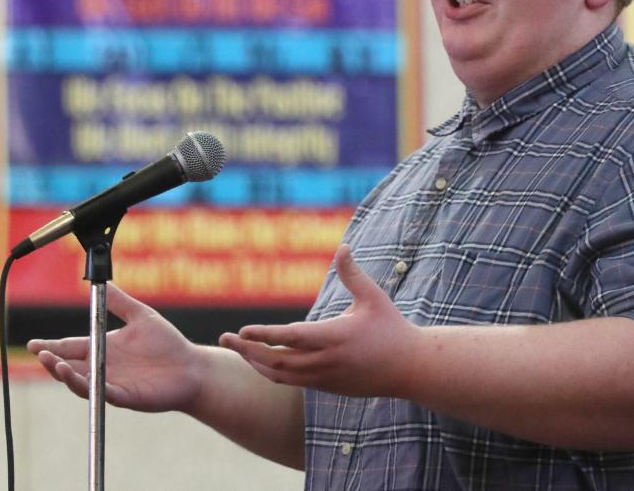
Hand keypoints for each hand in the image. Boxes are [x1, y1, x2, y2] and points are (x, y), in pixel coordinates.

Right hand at [27, 284, 202, 412]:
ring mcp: (112, 384)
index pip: (71, 347)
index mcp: (104, 348)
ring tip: (56, 365)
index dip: (51, 346)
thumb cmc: (167, 343)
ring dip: (66, 375)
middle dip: (52, 361)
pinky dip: (91, 388)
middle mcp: (104, 367)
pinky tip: (83, 380)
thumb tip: (103, 281)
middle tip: (40, 353)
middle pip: (70, 366)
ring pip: (81, 383)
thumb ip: (120, 302)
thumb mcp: (141, 316)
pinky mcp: (126, 397)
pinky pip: (104, 394)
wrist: (191, 367)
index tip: (32, 343)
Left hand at [219, 244, 417, 397]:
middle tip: (223, 339)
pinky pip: (293, 382)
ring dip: (256, 363)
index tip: (240, 329)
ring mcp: (326, 378)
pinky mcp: (329, 387)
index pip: (289, 338)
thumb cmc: (392, 328)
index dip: (262, 334)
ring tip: (239, 349)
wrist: (410, 369)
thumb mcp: (374, 297)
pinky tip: (263, 361)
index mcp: (334, 337)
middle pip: (275, 361)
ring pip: (281, 376)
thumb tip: (343, 247)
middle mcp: (325, 362)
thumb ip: (353, 274)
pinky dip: (273, 372)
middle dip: (247, 350)